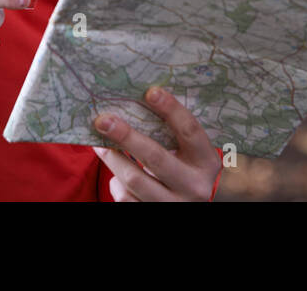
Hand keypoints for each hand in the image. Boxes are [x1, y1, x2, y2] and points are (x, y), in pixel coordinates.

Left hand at [92, 86, 221, 200]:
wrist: (199, 205)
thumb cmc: (190, 171)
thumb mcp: (193, 155)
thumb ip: (172, 136)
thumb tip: (134, 105)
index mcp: (206, 161)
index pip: (190, 131)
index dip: (171, 109)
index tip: (150, 92)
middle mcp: (194, 186)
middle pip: (155, 157)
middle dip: (126, 136)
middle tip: (103, 120)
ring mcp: (175, 205)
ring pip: (135, 180)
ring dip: (113, 159)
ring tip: (100, 145)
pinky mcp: (156, 215)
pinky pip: (127, 199)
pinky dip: (117, 184)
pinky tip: (117, 175)